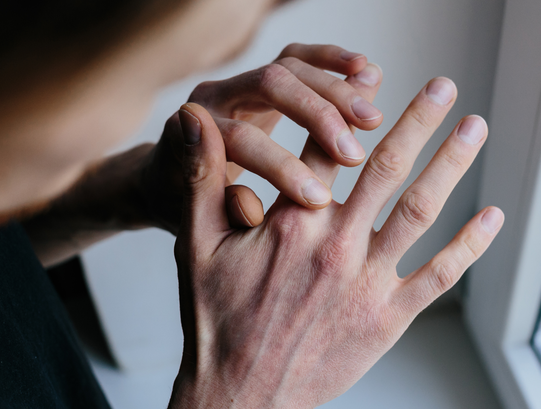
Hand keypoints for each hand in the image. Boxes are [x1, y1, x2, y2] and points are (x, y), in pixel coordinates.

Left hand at [139, 43, 383, 233]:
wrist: (168, 177)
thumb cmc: (182, 205)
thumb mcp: (193, 220)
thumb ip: (221, 213)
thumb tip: (250, 207)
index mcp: (190, 133)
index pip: (240, 138)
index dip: (280, 167)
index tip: (319, 199)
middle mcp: (213, 97)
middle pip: (267, 86)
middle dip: (316, 117)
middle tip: (353, 154)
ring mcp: (238, 81)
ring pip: (289, 67)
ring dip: (335, 90)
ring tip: (372, 119)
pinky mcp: (263, 78)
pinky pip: (299, 57)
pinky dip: (332, 60)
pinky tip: (365, 69)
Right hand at [156, 77, 503, 408]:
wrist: (241, 394)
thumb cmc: (217, 323)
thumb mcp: (195, 246)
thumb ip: (201, 179)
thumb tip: (192, 121)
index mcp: (291, 221)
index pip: (328, 147)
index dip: (351, 108)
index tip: (371, 82)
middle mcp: (336, 244)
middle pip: (386, 167)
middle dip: (419, 121)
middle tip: (445, 88)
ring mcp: (367, 281)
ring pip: (420, 209)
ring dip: (451, 164)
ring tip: (475, 128)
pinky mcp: (388, 317)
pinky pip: (439, 275)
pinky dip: (469, 244)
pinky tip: (490, 216)